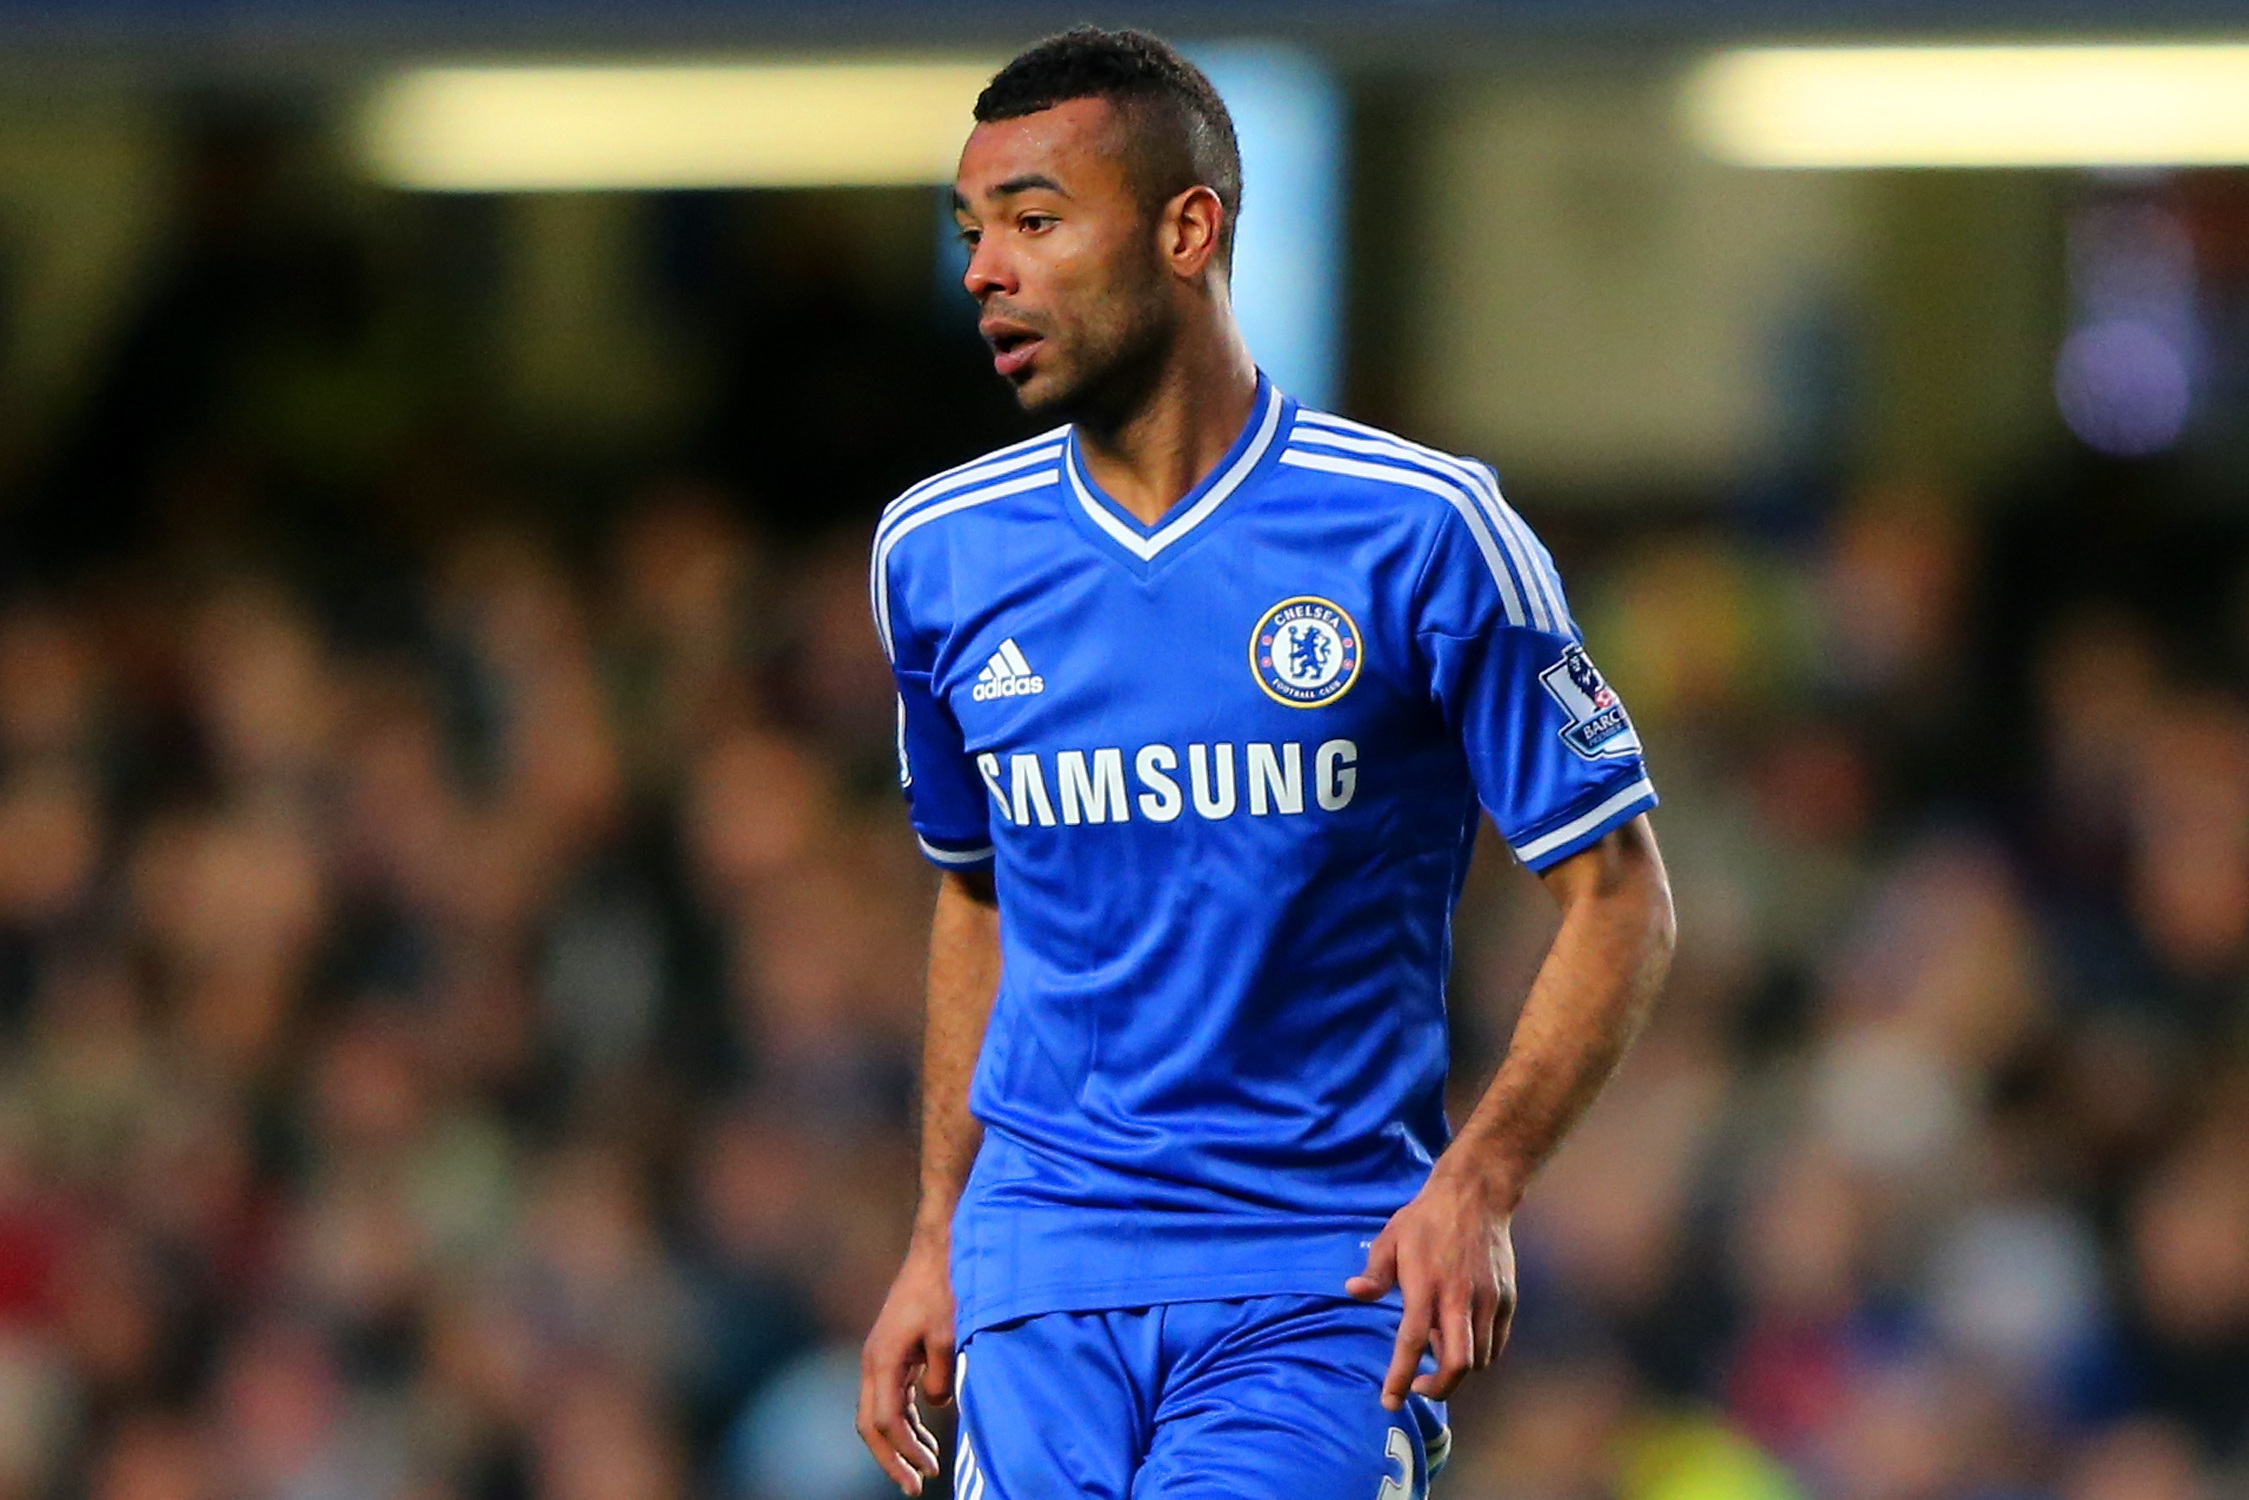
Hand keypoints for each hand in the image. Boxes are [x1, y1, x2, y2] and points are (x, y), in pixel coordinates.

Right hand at [856, 1236, 955, 1494]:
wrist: (938, 1251)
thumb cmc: (944, 1289)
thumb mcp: (949, 1334)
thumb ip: (941, 1377)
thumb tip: (937, 1406)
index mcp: (882, 1360)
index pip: (883, 1422)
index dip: (902, 1453)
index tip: (925, 1474)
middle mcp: (874, 1363)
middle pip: (871, 1425)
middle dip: (892, 1458)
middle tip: (916, 1486)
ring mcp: (880, 1358)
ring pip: (879, 1414)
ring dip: (900, 1442)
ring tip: (928, 1465)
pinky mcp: (893, 1354)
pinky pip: (891, 1398)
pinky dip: (906, 1421)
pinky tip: (926, 1435)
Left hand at [1345, 1162, 1517, 1409]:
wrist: (1475, 1195)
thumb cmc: (1426, 1219)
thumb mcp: (1391, 1238)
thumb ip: (1375, 1271)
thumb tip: (1353, 1292)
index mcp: (1425, 1286)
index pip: (1413, 1343)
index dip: (1399, 1377)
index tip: (1389, 1401)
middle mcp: (1459, 1299)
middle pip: (1457, 1364)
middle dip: (1438, 1388)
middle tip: (1419, 1387)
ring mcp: (1487, 1300)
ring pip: (1480, 1359)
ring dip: (1458, 1369)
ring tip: (1439, 1352)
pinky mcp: (1507, 1298)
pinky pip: (1497, 1344)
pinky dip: (1481, 1354)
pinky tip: (1463, 1342)